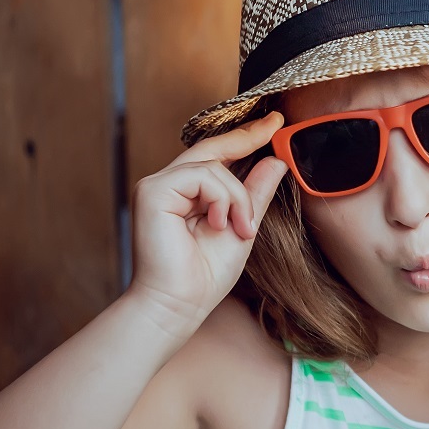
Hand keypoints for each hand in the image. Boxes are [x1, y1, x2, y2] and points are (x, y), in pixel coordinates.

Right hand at [127, 112, 288, 327]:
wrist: (179, 305)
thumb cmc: (205, 276)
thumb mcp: (243, 227)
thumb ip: (254, 194)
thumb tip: (275, 161)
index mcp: (185, 194)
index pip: (216, 156)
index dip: (244, 138)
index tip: (273, 123)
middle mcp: (168, 185)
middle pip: (211, 149)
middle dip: (246, 137)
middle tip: (276, 124)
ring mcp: (156, 186)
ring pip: (213, 167)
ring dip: (238, 198)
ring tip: (241, 230)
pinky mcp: (152, 191)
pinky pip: (202, 176)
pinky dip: (222, 199)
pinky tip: (221, 225)